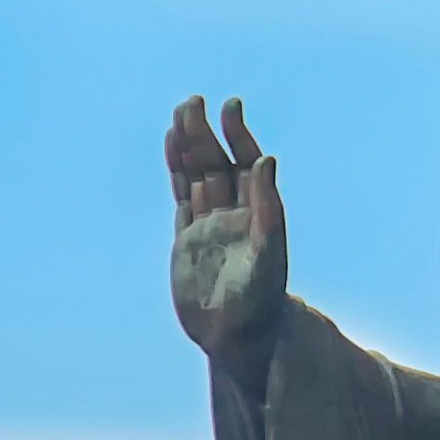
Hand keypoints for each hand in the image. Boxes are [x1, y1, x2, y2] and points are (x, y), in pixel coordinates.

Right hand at [166, 94, 287, 364]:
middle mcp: (235, 214)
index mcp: (258, 213)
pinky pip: (182, 196)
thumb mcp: (267, 252)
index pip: (246, 163)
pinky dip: (177, 172)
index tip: (230, 106)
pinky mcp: (188, 239)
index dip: (238, 135)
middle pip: (217, 163)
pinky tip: (172, 148)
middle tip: (192, 101)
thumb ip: (267, 206)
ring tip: (180, 112)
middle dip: (205, 133)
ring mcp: (209, 225)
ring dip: (189, 146)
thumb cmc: (259, 302)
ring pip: (197, 176)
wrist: (235, 338)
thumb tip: (266, 159)